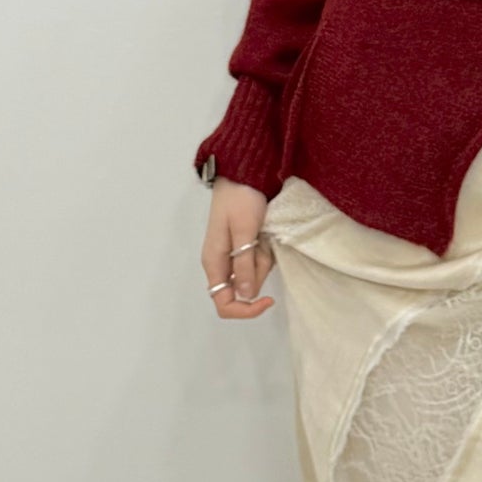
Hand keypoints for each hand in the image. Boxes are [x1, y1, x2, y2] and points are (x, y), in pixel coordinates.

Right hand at [202, 180, 277, 317]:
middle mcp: (221, 263)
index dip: (245, 309)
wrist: (243, 172)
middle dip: (259, 273)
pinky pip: (258, 260)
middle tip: (264, 245)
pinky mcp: (244, 246)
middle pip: (243, 289)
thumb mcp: (245, 231)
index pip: (224, 303)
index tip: (268, 299)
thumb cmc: (240, 198)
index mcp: (214, 262)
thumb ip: (245, 264)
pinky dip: (266, 251)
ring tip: (263, 233)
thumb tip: (247, 296)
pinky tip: (265, 233)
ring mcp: (232, 255)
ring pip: (254, 274)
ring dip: (264, 258)